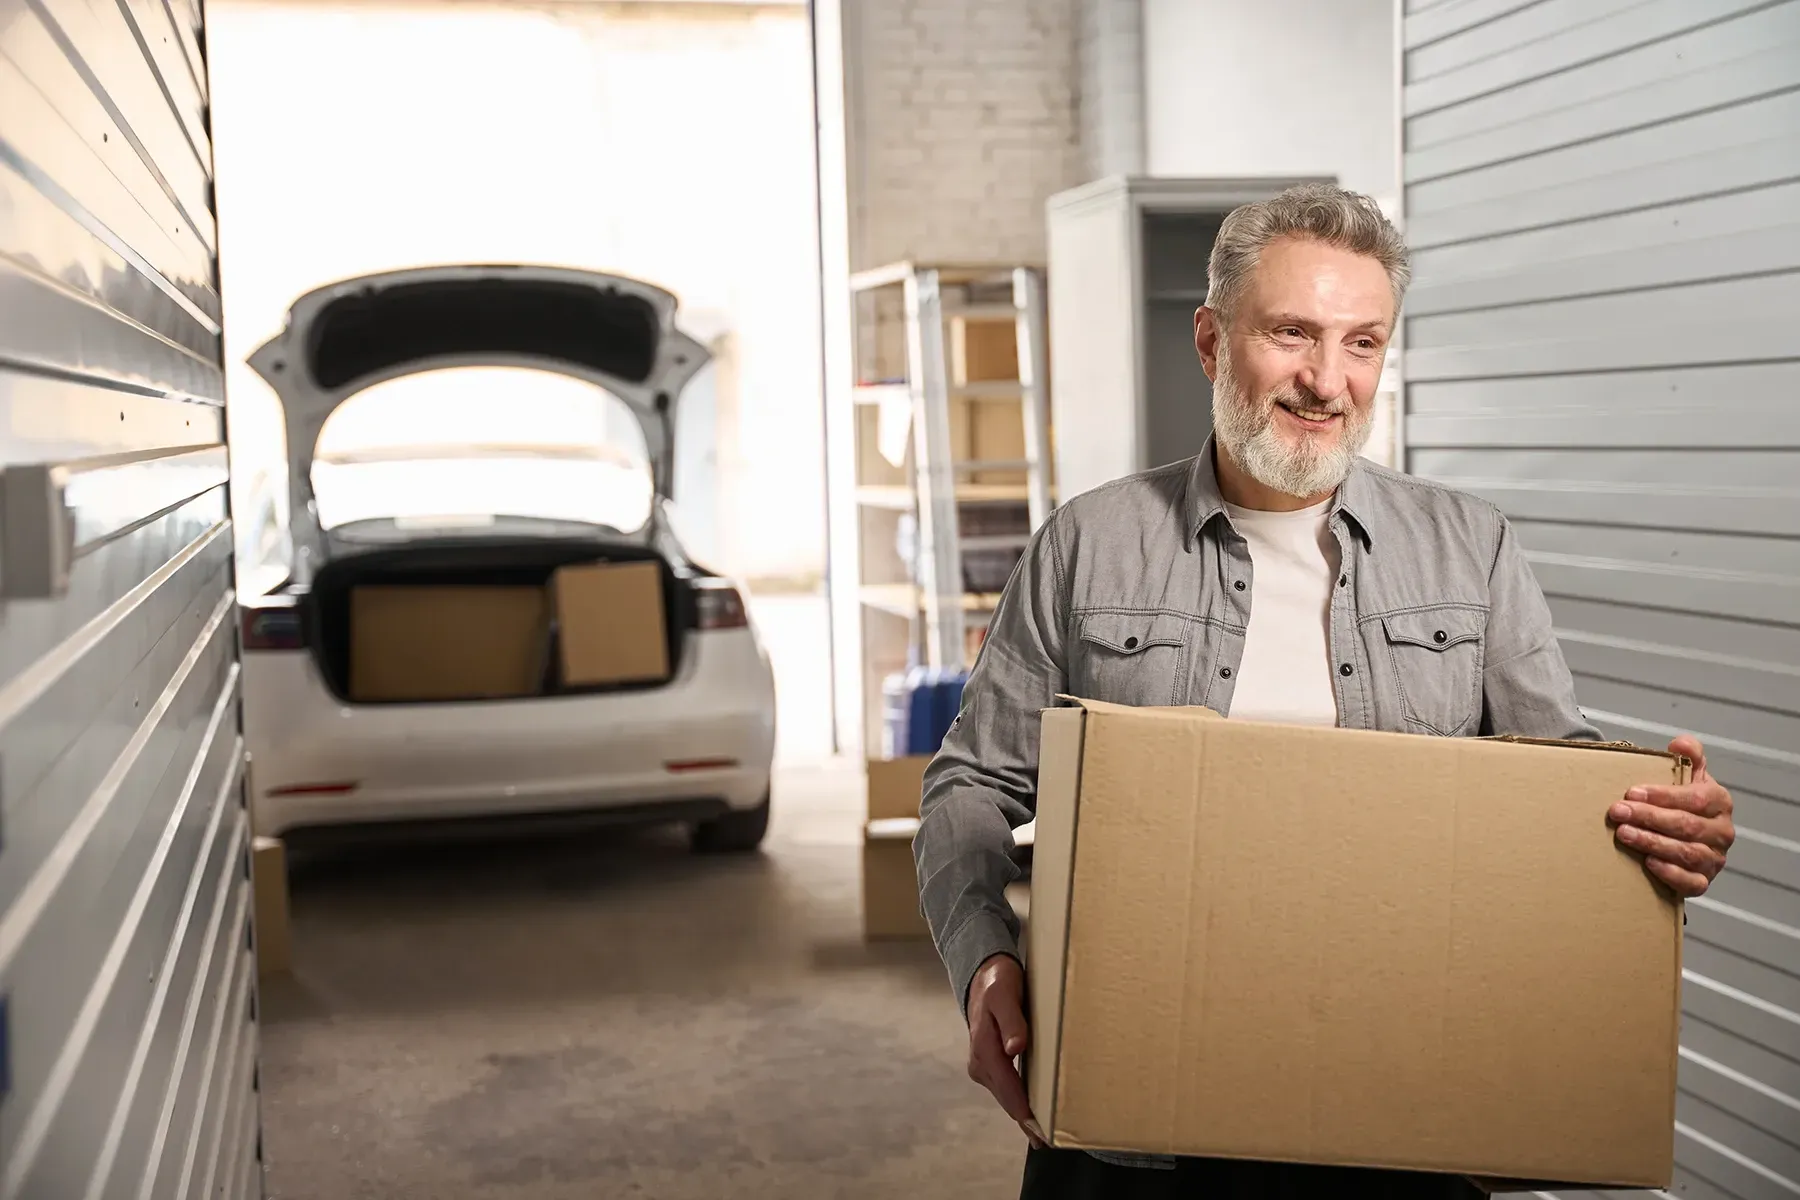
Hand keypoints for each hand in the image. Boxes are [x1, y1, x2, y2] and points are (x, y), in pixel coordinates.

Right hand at [966, 952, 1046, 1147]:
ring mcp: (984, 1066)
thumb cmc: (997, 983)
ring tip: (1045, 1136)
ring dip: (1024, 1116)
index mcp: (984, 1050)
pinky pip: (1008, 1089)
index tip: (1042, 1132)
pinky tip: (1033, 1117)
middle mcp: (981, 1064)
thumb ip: (1011, 1021)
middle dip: (1027, 1122)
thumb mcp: (1004, 995)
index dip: (1025, 1113)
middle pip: (1008, 1099)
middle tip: (1050, 1142)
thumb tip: (1015, 1048)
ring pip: (1008, 1097)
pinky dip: (1020, 1104)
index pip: (1009, 1089)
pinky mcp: (991, 1065)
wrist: (983, 976)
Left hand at [1609, 736, 1733, 897]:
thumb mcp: (1688, 775)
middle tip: (1618, 812)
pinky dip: (1669, 873)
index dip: (1663, 795)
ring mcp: (1714, 859)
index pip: (1695, 798)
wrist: (1681, 834)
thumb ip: (1688, 755)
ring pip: (1686, 852)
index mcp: (1720, 802)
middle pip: (1686, 825)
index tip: (1632, 792)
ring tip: (1623, 834)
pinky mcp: (1703, 881)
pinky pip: (1690, 882)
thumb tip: (1681, 743)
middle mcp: (1721, 832)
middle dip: (1648, 817)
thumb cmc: (1682, 803)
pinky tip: (1648, 863)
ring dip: (1652, 843)